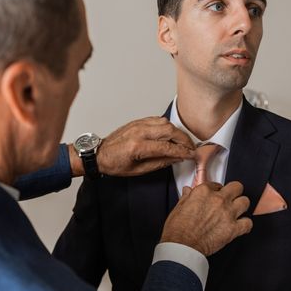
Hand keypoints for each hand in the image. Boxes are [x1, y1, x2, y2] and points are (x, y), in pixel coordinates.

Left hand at [70, 117, 194, 176]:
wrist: (99, 153)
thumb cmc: (114, 164)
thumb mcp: (138, 170)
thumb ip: (159, 163)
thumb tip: (176, 158)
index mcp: (138, 146)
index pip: (167, 147)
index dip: (182, 152)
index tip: (191, 155)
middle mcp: (139, 132)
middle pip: (170, 131)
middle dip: (184, 140)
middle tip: (191, 148)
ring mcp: (138, 124)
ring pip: (165, 123)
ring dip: (177, 132)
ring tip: (183, 142)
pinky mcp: (138, 121)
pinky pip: (157, 120)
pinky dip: (167, 126)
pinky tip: (171, 134)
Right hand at [160, 181, 251, 255]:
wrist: (182, 246)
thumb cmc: (178, 229)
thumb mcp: (178, 208)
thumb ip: (187, 197)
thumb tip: (188, 192)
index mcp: (203, 192)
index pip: (216, 184)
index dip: (216, 190)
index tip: (214, 195)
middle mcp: (218, 200)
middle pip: (236, 187)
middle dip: (234, 191)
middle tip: (231, 197)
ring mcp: (227, 214)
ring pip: (245, 202)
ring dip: (241, 206)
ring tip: (236, 210)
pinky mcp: (233, 229)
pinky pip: (248, 223)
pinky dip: (245, 225)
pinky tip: (240, 226)